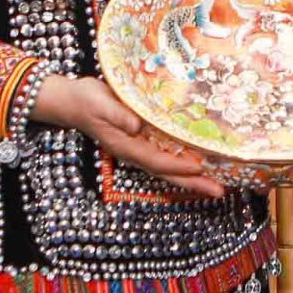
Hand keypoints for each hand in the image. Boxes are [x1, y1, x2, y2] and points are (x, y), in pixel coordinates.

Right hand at [35, 74, 225, 198]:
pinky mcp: (142, 140)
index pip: (157, 161)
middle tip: (219, 191)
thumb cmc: (86, 101)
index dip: (178, 166)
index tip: (199, 168)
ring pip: (169, 168)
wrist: (73, 101)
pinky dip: (184, 163)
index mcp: (126, 147)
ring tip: (217, 185)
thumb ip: (118, 115)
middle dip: (193, 183)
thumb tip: (138, 126)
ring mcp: (139, 149)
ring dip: (193, 177)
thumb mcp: (100, 104)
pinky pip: (166, 157)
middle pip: (167, 173)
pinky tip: (200, 164)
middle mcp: (135, 152)